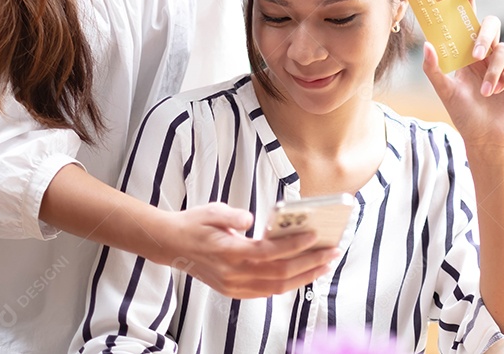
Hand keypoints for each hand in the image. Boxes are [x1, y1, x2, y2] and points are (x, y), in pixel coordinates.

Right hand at [158, 203, 338, 297]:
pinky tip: (304, 273)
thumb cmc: (194, 225)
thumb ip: (232, 215)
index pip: (267, 252)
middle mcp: (232, 274)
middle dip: (309, 263)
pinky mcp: (235, 291)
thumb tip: (251, 219)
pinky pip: (268, 291)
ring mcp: (234, 286)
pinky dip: (289, 284)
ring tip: (325, 264)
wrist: (171, 245)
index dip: (293, 246)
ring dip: (304, 276)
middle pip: (279, 273)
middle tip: (331, 251)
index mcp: (227, 252)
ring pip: (276, 287)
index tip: (314, 236)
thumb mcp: (211, 211)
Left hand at [420, 0, 503, 157]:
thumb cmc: (463, 113)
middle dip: (483, 36)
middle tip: (474, 55)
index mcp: (467, 52)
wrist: (485, 137)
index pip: (467, 20)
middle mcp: (487, 52)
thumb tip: (426, 44)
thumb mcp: (444, 91)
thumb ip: (433, 68)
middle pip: (490, 26)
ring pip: (503, 49)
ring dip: (492, 71)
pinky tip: (498, 91)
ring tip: (485, 91)